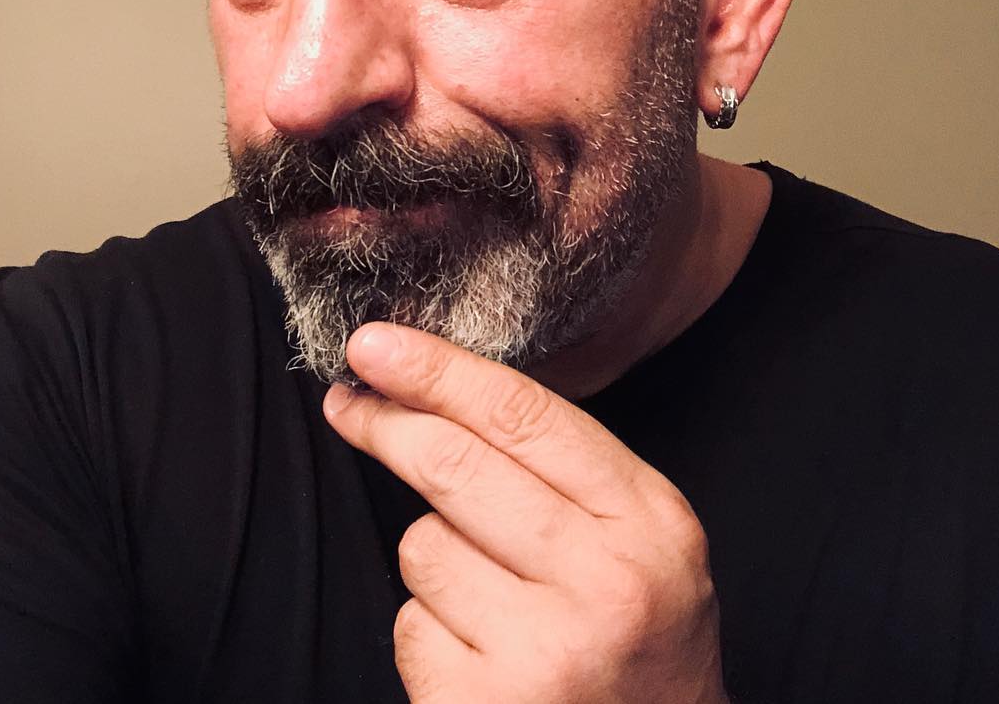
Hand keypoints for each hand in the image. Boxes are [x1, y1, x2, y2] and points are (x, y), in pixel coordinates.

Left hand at [323, 323, 727, 703]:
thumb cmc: (645, 640)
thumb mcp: (647, 536)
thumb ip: (569, 469)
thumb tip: (441, 392)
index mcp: (648, 521)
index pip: (523, 415)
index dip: (437, 369)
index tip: (374, 342)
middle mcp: (603, 584)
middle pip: (454, 465)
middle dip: (387, 423)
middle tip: (350, 403)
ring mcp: (543, 655)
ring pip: (423, 546)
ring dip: (434, 555)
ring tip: (492, 597)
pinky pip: (411, 626)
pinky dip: (429, 631)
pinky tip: (482, 654)